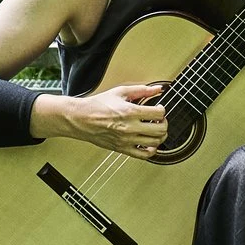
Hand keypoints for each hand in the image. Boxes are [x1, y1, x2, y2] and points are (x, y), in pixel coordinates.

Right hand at [38, 83, 166, 157]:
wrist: (81, 118)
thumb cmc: (97, 105)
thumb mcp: (120, 92)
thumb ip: (141, 90)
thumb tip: (158, 89)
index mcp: (129, 112)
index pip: (159, 113)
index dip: (162, 110)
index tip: (159, 108)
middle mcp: (129, 127)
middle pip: (160, 129)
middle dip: (164, 123)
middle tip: (159, 120)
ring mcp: (126, 140)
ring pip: (155, 143)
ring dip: (160, 136)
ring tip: (155, 130)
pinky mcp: (122, 149)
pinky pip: (144, 155)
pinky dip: (152, 150)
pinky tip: (149, 143)